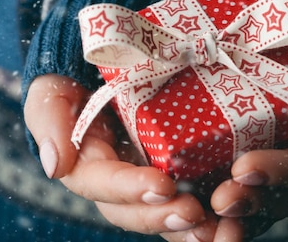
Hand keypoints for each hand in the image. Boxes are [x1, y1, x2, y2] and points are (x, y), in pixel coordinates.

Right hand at [24, 74, 219, 241]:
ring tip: (223, 231)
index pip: (104, 184)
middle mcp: (123, 183)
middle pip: (138, 212)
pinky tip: (238, 221)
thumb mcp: (57, 89)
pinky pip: (199, 202)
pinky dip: (217, 218)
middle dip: (164, 217)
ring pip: (170, 216)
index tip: (161, 186)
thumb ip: (49, 117)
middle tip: (193, 214)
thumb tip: (55, 164)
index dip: (130, 188)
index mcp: (91, 165)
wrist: (118, 62)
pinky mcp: (185, 174)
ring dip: (195, 230)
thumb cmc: (82, 78)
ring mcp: (155, 181)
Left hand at [208, 20, 287, 238]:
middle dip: (250, 201)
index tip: (245, 167)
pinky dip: (209, 207)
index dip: (282, 172)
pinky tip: (181, 205)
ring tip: (193, 217)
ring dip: (227, 217)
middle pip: (282, 198)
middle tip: (218, 201)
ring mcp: (275, 171)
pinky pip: (232, 193)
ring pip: (256, 206)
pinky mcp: (245, 163)